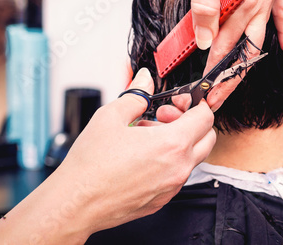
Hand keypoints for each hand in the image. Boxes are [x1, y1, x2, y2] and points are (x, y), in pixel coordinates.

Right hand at [0, 68, 215, 243]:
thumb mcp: (111, 116)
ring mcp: (172, 186)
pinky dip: (169, 161)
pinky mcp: (162, 199)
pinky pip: (177, 175)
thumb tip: (145, 79)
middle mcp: (179, 168)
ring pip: (192, 157)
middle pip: (207, 138)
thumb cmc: (91, 165)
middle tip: (163, 116)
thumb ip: (136, 94)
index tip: (178, 101)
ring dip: (179, 142)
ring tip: (145, 136)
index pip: (205, 117)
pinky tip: (142, 156)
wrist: (75, 203)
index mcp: (172, 144)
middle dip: (191, 122)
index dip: (195, 103)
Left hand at [190, 0, 282, 109]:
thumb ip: (205, 4)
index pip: (224, 44)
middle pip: (244, 48)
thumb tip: (203, 39)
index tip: (204, 89)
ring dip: (250, 61)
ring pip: (262, 36)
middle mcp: (261, 0)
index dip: (212, 69)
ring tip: (238, 81)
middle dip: (229, 76)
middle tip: (217, 96)